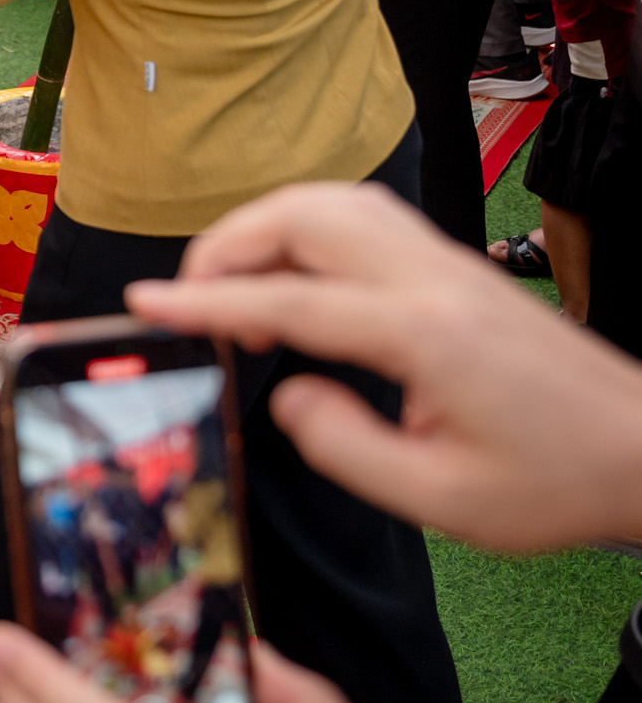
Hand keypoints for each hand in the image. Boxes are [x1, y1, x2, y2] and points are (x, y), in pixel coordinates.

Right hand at [127, 181, 641, 550]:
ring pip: (332, 202)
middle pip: (303, 217)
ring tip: (230, 284)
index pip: (287, 300)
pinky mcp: (455, 268)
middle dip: (226, 246)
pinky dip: (304, 228)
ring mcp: (447, 264)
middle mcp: (431, 279)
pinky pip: (364, 216)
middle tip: (188, 299)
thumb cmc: (555, 482)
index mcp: (422, 334)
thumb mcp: (440, 500)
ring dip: (265, 228)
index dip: (205, 303)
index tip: (146, 304)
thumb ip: (343, 447)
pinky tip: (293, 274)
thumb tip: (286, 396)